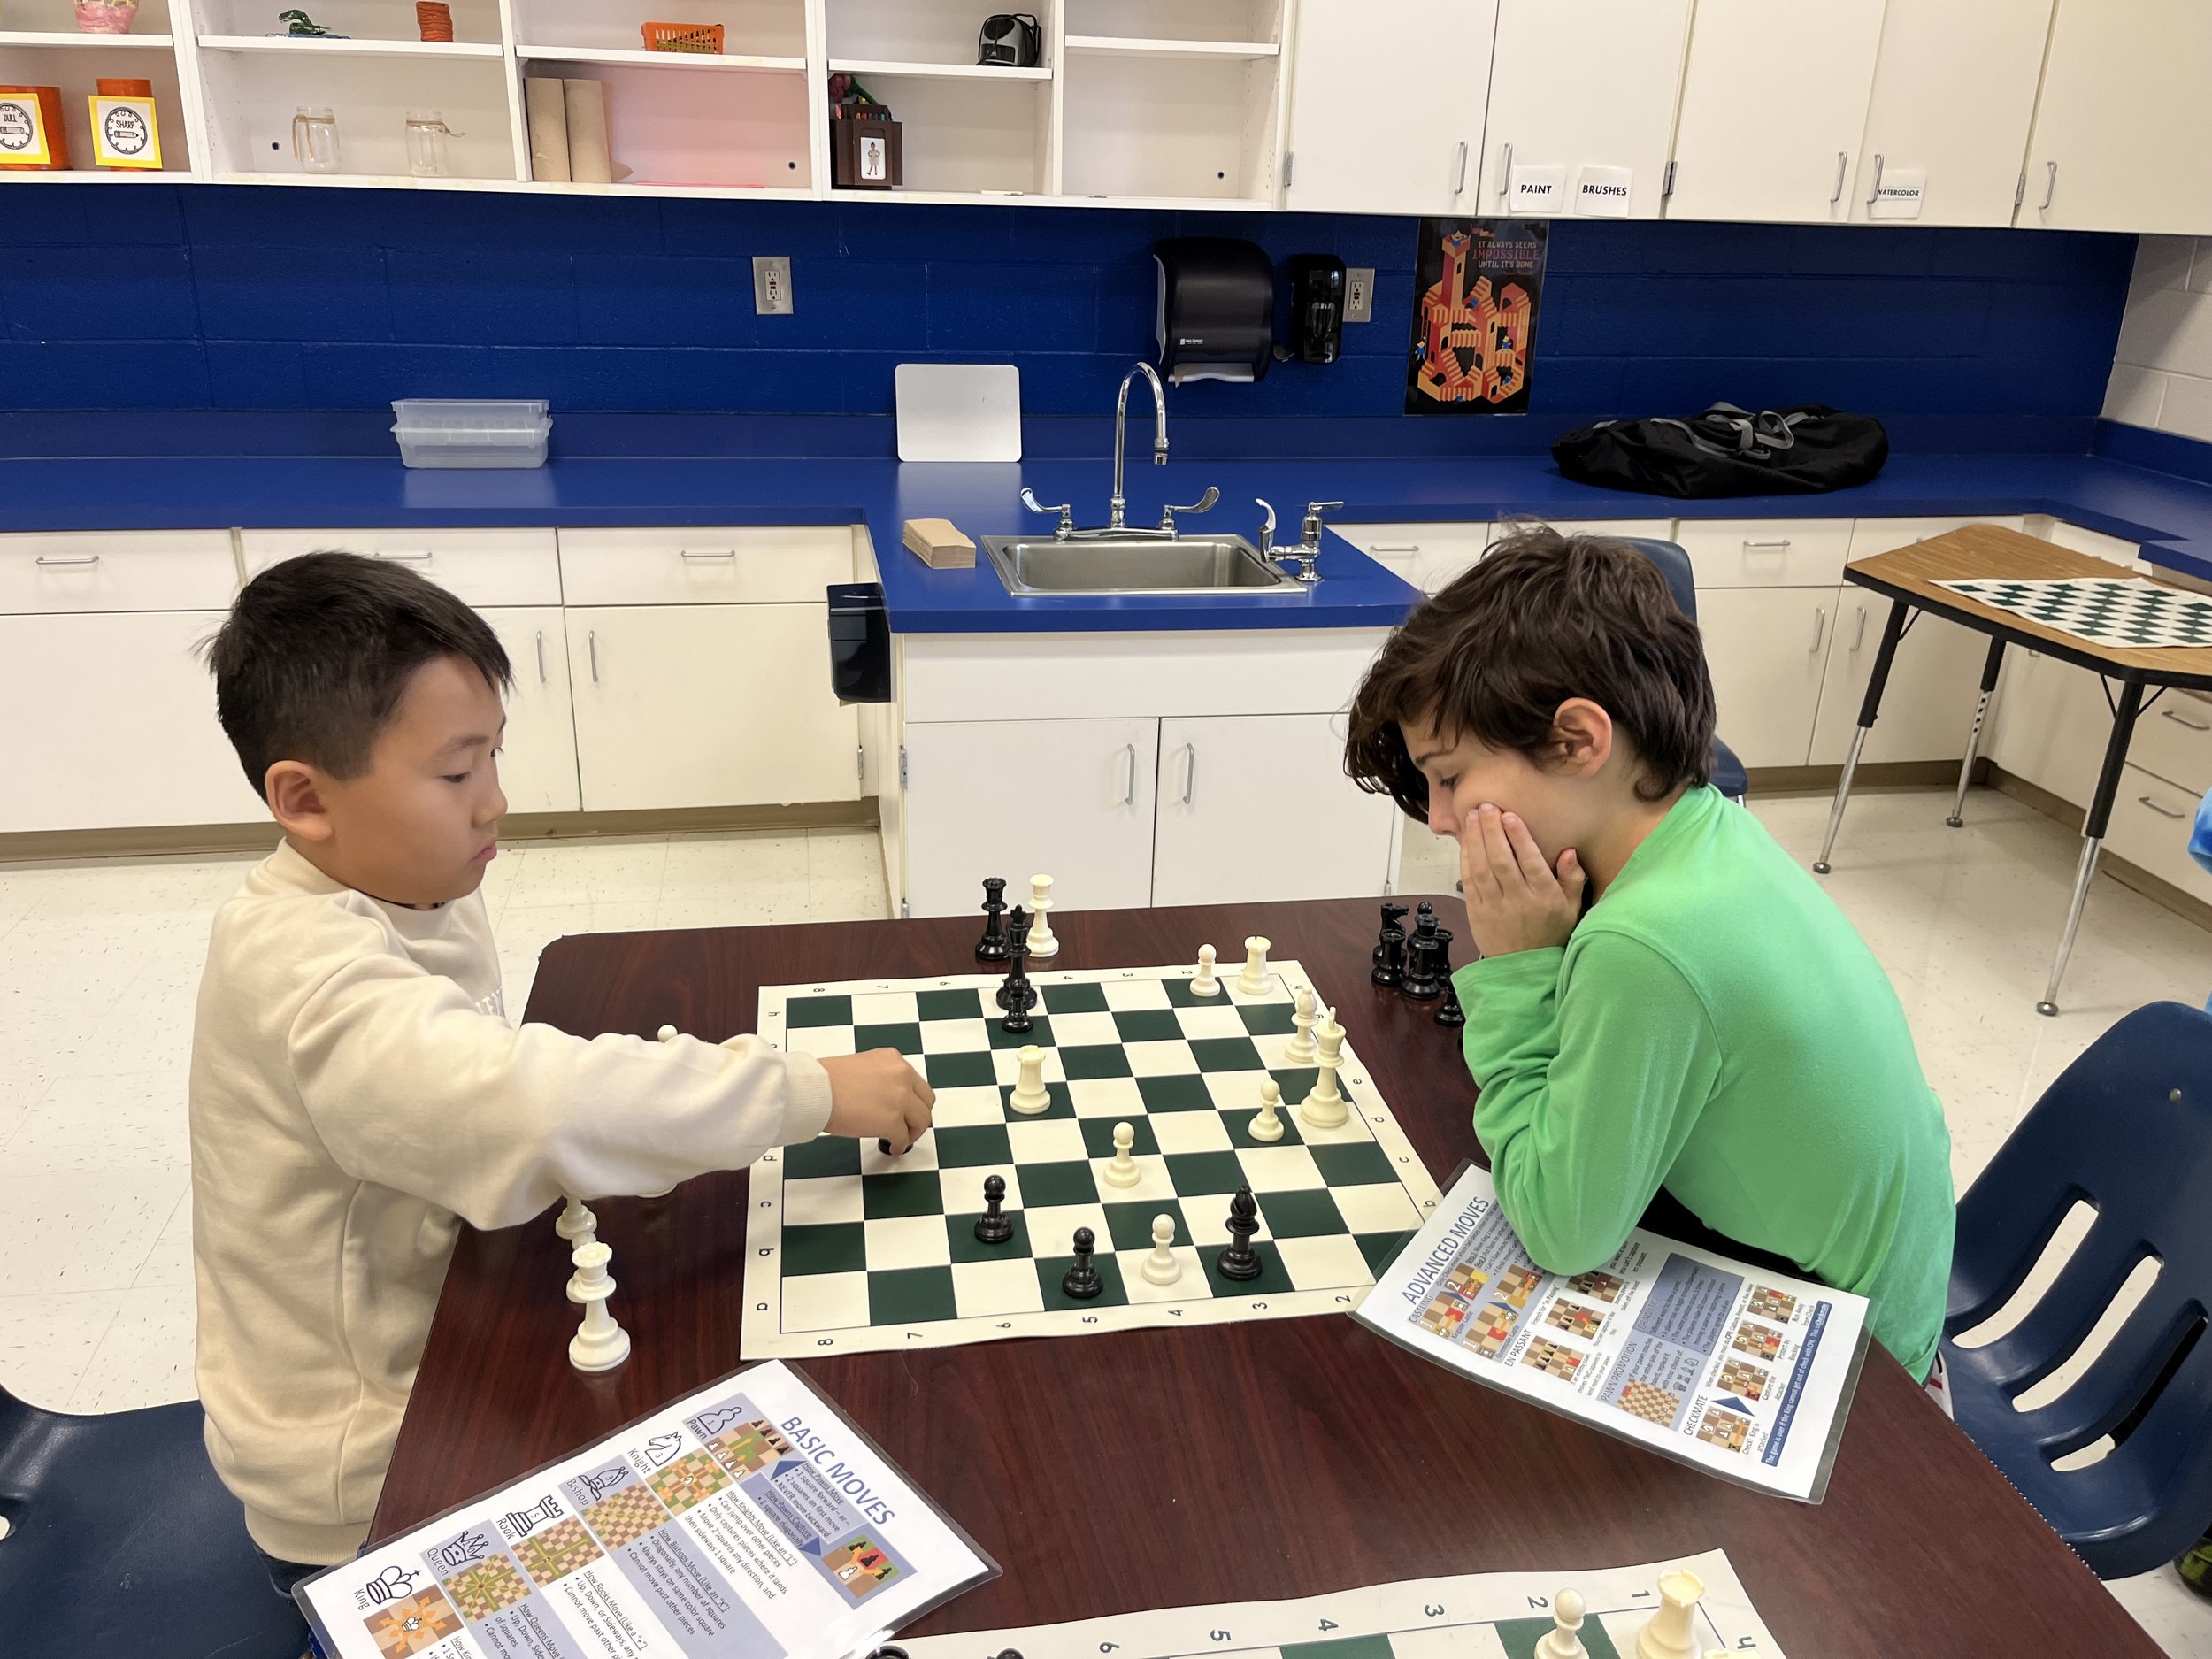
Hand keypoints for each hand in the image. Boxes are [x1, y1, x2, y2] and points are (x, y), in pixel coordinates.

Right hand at [821, 1049, 934, 1153]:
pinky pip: (903, 1138)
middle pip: (926, 1101)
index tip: (908, 1111)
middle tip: (910, 1128)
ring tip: (902, 1140)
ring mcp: (900, 1098)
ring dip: (912, 1133)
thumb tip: (884, 1098)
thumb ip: (880, 1079)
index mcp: (893, 1059)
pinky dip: (899, 1146)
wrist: (813, 1090)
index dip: (914, 1101)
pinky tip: (892, 1147)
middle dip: (918, 1117)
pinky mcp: (892, 1121)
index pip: (916, 1083)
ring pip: (921, 1121)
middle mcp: (901, 1075)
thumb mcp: (862, 1067)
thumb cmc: (824, 1081)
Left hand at [1458, 803, 1585, 956]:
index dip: (1519, 837)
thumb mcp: (1571, 908)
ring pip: (1482, 868)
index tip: (1510, 815)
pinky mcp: (1477, 912)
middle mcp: (1519, 900)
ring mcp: (1496, 906)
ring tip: (1472, 816)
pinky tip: (1466, 840)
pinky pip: (1469, 881)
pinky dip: (1466, 859)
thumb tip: (1569, 851)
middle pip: (1502, 861)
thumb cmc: (1549, 932)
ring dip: (1476, 840)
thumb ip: (1573, 878)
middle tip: (1485, 806)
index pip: (1531, 862)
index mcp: (1544, 897)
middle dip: (1492, 831)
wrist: (1524, 967)